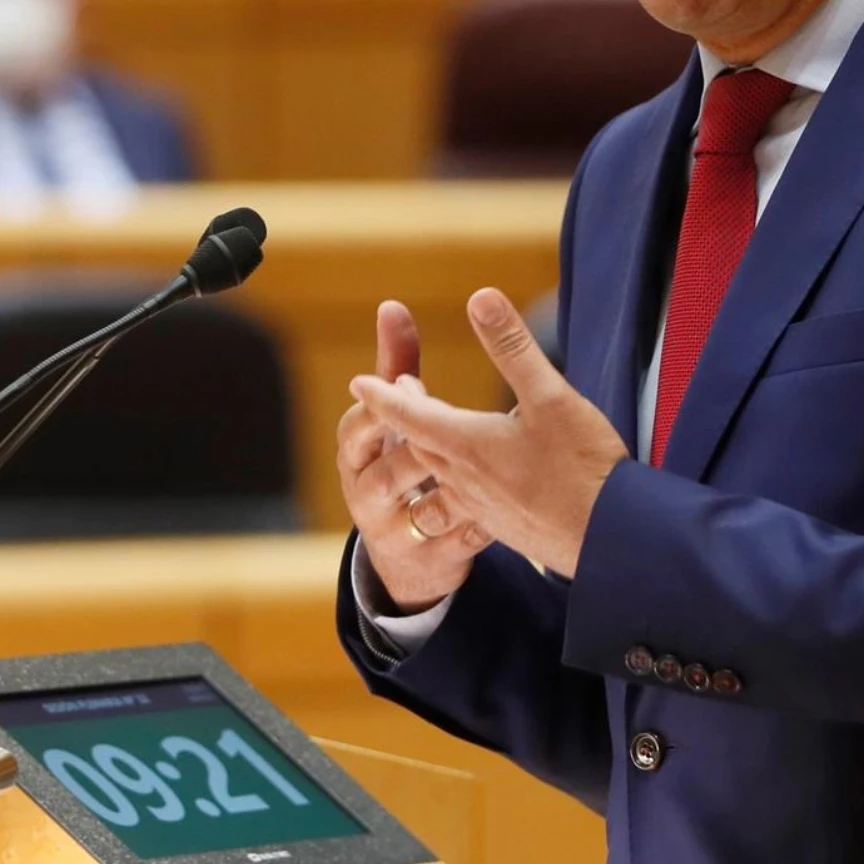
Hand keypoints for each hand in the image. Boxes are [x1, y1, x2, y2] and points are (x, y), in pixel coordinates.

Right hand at [339, 300, 488, 613]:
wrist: (403, 546)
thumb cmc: (397, 461)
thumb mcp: (393, 417)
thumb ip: (396, 362)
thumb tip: (391, 305)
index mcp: (357, 452)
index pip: (360, 427)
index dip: (383, 408)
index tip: (410, 383)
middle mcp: (366, 492)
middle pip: (387, 469)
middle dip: (419, 450)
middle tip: (456, 429)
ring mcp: (395, 529)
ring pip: (420, 508)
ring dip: (450, 490)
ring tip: (483, 474)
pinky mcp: (426, 558)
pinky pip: (454, 540)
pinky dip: (478, 524)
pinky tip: (506, 510)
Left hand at [349, 288, 628, 577]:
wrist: (612, 542)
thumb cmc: (584, 468)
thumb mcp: (551, 397)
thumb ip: (512, 347)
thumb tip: (480, 298)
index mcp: (467, 445)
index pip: (410, 414)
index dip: (383, 395)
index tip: (358, 383)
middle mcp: (465, 480)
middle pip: (421, 444)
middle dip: (407, 416)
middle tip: (402, 391)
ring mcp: (483, 508)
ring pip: (440, 477)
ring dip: (428, 451)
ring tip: (431, 435)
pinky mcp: (505, 528)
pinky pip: (463, 503)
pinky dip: (455, 482)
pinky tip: (473, 481)